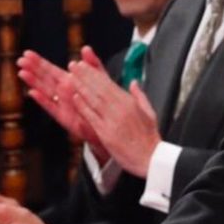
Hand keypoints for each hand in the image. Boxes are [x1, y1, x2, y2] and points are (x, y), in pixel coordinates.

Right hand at [18, 50, 99, 145]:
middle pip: (44, 78)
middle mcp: (62, 92)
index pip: (51, 69)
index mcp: (69, 80)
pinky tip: (33, 93)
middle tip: (19, 60)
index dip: (38, 61)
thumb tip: (85, 48)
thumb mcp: (101, 78)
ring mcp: (62, 104)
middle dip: (32, 69)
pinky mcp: (64, 117)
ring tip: (22, 73)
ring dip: (33, 82)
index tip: (27, 53)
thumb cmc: (103, 100)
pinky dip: (43, 100)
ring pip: (45, 91)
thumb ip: (93, 64)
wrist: (109, 123)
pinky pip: (52, 107)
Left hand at [69, 58, 161, 175]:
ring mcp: (112, 121)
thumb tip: (133, 82)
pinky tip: (75, 98)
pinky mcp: (106, 133)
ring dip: (82, 87)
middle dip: (85, 75)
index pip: (109, 84)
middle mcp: (120, 109)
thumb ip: (139, 95)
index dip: (95, 73)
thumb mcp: (149, 112)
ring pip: (94, 100)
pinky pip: (92, 117)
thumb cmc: (149, 138)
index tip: (85, 65)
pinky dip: (83, 107)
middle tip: (74, 65)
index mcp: (130, 103)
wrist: (151, 158)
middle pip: (99, 88)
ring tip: (72, 77)